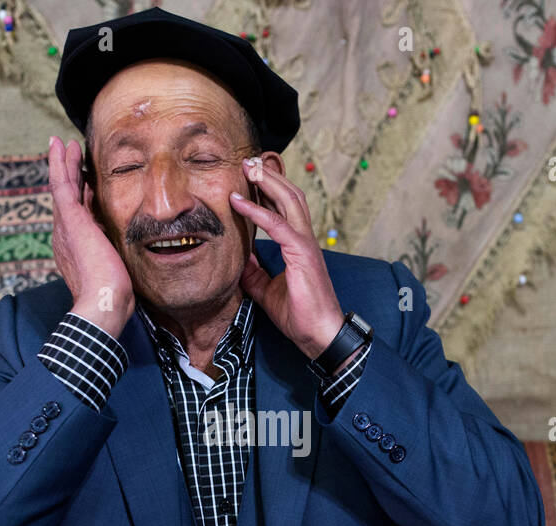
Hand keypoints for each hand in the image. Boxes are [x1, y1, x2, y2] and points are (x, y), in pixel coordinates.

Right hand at [47, 136, 134, 333]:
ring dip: (63, 163)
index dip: (81, 196)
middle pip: (67, 198)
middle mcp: (66, 235)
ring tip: (62, 145)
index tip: (87, 182)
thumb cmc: (114, 297)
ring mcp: (66, 226)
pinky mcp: (70, 219)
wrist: (104, 303)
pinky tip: (62, 147)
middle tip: (65, 154)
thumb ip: (116, 255)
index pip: (79, 215)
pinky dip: (61, 164)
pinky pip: (62, 184)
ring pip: (62, 187)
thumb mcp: (116, 269)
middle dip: (67, 176)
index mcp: (76, 248)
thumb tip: (127, 247)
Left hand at [228, 159, 346, 361]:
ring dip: (266, 182)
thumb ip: (254, 271)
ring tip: (247, 168)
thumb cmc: (298, 314)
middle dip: (269, 176)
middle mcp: (305, 237)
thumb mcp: (266, 289)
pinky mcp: (301, 253)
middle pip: (289, 195)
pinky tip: (239, 202)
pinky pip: (277, 225)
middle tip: (247, 162)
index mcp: (299, 244)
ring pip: (288, 200)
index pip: (285, 208)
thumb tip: (238, 258)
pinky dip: (256, 211)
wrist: (318, 334)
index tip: (250, 176)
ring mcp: (305, 243)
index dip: (268, 190)